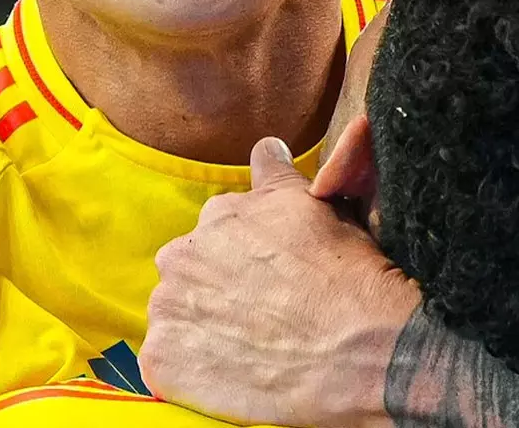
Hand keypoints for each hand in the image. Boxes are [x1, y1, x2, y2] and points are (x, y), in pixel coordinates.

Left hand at [140, 137, 421, 427]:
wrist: (358, 351)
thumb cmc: (348, 276)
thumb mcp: (321, 205)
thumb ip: (280, 174)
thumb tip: (267, 146)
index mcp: (220, 212)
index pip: (222, 225)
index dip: (249, 249)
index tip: (274, 272)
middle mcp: (184, 251)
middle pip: (194, 268)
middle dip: (220, 285)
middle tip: (265, 314)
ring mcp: (168, 307)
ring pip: (178, 313)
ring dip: (203, 326)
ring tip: (252, 348)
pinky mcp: (161, 359)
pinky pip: (165, 362)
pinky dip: (192, 369)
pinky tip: (232, 373)